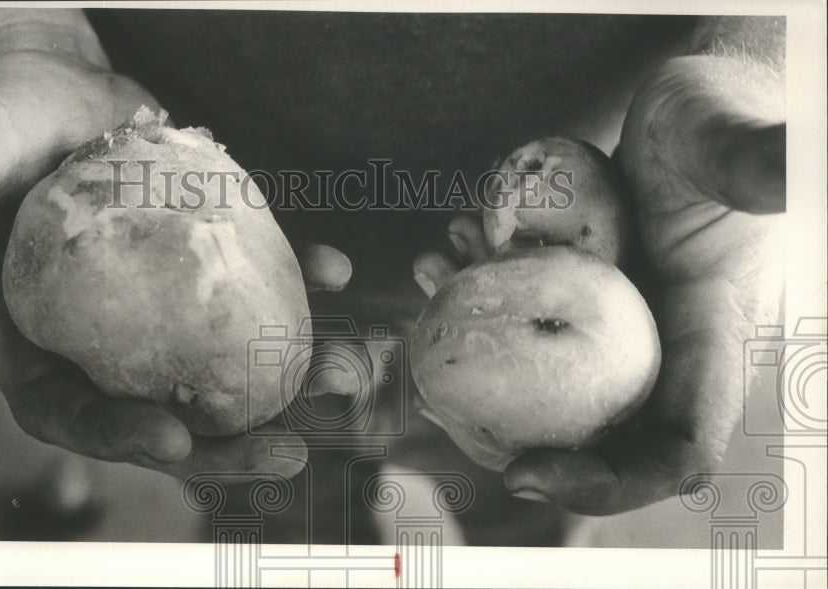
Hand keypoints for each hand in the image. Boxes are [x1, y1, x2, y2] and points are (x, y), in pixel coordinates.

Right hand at [0, 48, 354, 478]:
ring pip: (224, 361)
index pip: (73, 410)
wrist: (56, 85)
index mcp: (38, 338)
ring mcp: (160, 304)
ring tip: (346, 372)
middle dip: (229, 444)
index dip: (121, 437)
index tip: (177, 440)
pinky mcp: (201, 264)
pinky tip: (337, 274)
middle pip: (166, 408)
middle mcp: (104, 335)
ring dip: (288, 377)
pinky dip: (297, 286)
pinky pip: (251, 289)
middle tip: (288, 453)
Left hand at [414, 54, 784, 513]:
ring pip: (541, 377)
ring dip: (476, 354)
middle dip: (509, 431)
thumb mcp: (726, 141)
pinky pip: (520, 317)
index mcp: (710, 337)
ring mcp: (613, 323)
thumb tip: (796, 166)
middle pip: (592, 435)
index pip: (677, 447)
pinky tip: (444, 252)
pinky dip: (477, 298)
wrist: (687, 104)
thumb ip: (755, 164)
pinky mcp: (576, 292)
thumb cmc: (718, 115)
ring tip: (430, 282)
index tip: (524, 473)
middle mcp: (659, 347)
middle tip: (430, 398)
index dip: (612, 483)